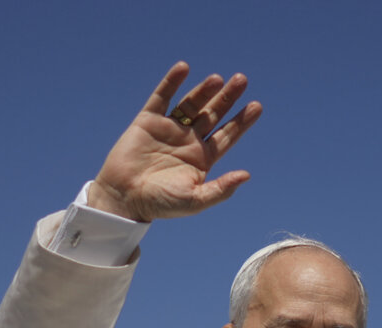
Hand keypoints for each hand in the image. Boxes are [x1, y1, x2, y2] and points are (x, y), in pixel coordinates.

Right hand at [88, 61, 262, 221]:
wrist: (124, 198)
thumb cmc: (161, 204)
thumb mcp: (195, 200)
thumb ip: (221, 189)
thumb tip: (246, 175)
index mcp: (203, 157)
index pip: (227, 134)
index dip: (242, 121)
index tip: (257, 106)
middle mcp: (189, 140)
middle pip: (213, 114)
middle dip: (228, 98)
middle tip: (242, 80)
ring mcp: (169, 129)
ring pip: (191, 104)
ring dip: (204, 90)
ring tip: (218, 79)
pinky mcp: (148, 121)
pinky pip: (162, 97)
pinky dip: (172, 82)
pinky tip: (184, 68)